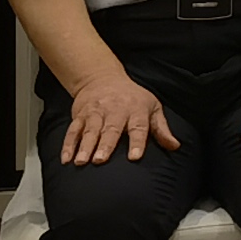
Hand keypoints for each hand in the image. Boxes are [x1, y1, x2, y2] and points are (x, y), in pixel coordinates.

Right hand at [59, 72, 180, 166]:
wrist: (103, 78)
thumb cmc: (132, 97)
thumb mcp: (152, 107)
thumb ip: (161, 129)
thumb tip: (175, 146)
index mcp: (135, 110)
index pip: (138, 127)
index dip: (137, 142)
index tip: (135, 157)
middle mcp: (115, 110)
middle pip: (110, 129)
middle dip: (105, 145)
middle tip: (100, 160)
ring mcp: (95, 112)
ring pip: (89, 130)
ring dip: (85, 146)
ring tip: (81, 161)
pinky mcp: (80, 115)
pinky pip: (72, 130)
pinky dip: (68, 144)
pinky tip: (66, 158)